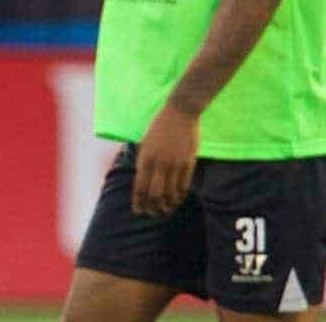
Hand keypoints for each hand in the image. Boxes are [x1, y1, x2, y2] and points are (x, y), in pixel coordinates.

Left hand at [132, 101, 199, 216]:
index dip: (138, 202)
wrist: (180, 112)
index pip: (140, 187)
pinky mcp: (188, 162)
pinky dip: (179, 196)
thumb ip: (144, 160)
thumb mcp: (145, 142)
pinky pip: (184, 186)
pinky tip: (176, 200)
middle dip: (152, 208)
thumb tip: (141, 179)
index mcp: (145, 158)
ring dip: (166, 205)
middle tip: (152, 214)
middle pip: (154, 194)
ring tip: (164, 210)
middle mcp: (159, 163)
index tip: (138, 211)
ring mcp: (174, 164)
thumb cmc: (160, 126)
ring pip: (170, 193)